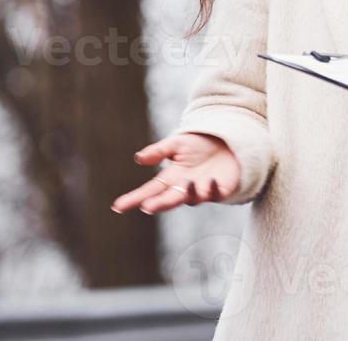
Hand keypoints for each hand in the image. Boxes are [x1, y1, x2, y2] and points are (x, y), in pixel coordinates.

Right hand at [111, 133, 241, 214]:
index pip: (150, 190)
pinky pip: (216, 194)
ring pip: (192, 198)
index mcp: (172, 177)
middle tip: (147, 206)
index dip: (135, 198)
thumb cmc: (201, 143)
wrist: (229, 141)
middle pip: (169, 199)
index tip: (118, 206)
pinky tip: (209, 181)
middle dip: (158, 204)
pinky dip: (212, 190)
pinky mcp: (221, 189)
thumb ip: (159, 151)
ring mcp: (203, 191)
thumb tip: (138, 158)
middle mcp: (185, 188)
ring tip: (185, 184)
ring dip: (188, 193)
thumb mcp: (178, 143)